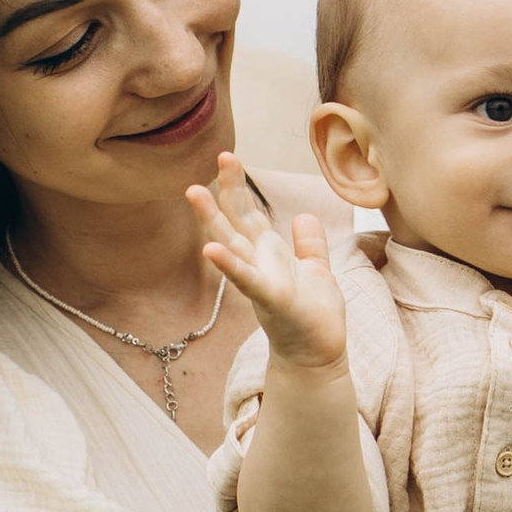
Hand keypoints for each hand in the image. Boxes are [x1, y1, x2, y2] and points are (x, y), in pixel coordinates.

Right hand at [188, 153, 346, 375]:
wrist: (318, 355)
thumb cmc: (314, 316)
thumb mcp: (316, 271)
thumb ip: (309, 244)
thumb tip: (304, 215)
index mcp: (269, 254)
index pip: (249, 213)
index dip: (238, 185)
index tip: (227, 156)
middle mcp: (258, 264)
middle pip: (237, 220)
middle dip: (227, 190)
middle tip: (219, 155)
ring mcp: (261, 281)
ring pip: (233, 245)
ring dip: (212, 220)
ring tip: (193, 192)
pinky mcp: (273, 300)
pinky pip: (248, 280)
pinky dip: (231, 266)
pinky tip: (211, 251)